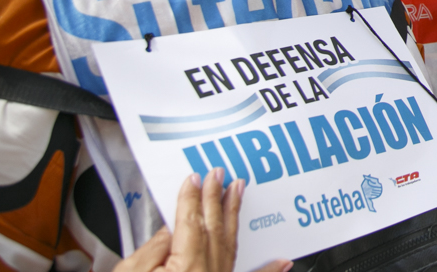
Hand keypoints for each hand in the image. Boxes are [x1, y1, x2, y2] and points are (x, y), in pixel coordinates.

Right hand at [113, 170, 290, 271]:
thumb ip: (151, 251)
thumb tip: (170, 229)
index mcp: (185, 268)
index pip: (189, 223)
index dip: (190, 198)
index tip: (192, 179)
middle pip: (213, 230)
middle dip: (215, 199)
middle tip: (219, 174)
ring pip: (230, 247)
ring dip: (234, 218)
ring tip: (239, 191)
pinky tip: (285, 262)